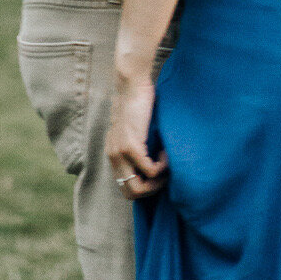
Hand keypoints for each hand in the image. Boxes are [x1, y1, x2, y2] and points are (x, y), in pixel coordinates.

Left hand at [106, 69, 167, 198]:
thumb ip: (137, 146)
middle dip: (152, 190)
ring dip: (158, 181)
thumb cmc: (139, 105)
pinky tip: (167, 152)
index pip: (124, 187)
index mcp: (113, 154)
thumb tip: (153, 164)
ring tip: (167, 166)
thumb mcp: (134, 130)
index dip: (145, 187)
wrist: (132, 85)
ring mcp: (120, 152)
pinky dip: (163, 166)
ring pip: (139, 187)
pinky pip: (150, 170)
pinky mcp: (131, 146)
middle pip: (130, 193)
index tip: (158, 175)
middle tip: (165, 176)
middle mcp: (113, 156)